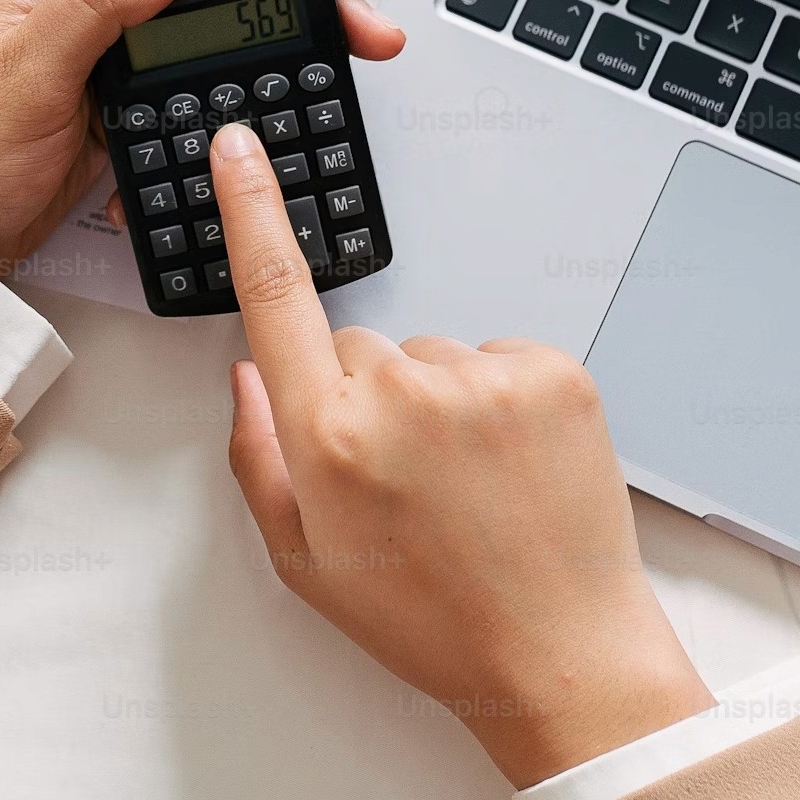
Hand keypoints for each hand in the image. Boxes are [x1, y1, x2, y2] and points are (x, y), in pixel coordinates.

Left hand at [0, 0, 404, 270]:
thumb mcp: (24, 74)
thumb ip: (100, 3)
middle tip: (365, 21)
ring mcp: (93, 47)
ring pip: (206, 29)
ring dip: (272, 44)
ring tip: (342, 58)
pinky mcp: (107, 100)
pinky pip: (187, 81)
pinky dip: (233, 91)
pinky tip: (274, 104)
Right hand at [214, 124, 713, 787]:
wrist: (560, 654)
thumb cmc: (431, 619)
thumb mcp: (305, 563)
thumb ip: (258, 458)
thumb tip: (248, 372)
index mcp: (329, 438)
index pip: (275, 293)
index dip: (251, 209)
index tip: (238, 145)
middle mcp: (402, 393)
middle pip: (358, 347)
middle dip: (369, 397)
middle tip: (408, 484)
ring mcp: (483, 377)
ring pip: (431, 356)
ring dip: (441, 406)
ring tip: (470, 489)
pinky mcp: (553, 373)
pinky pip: (498, 358)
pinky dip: (501, 402)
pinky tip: (510, 470)